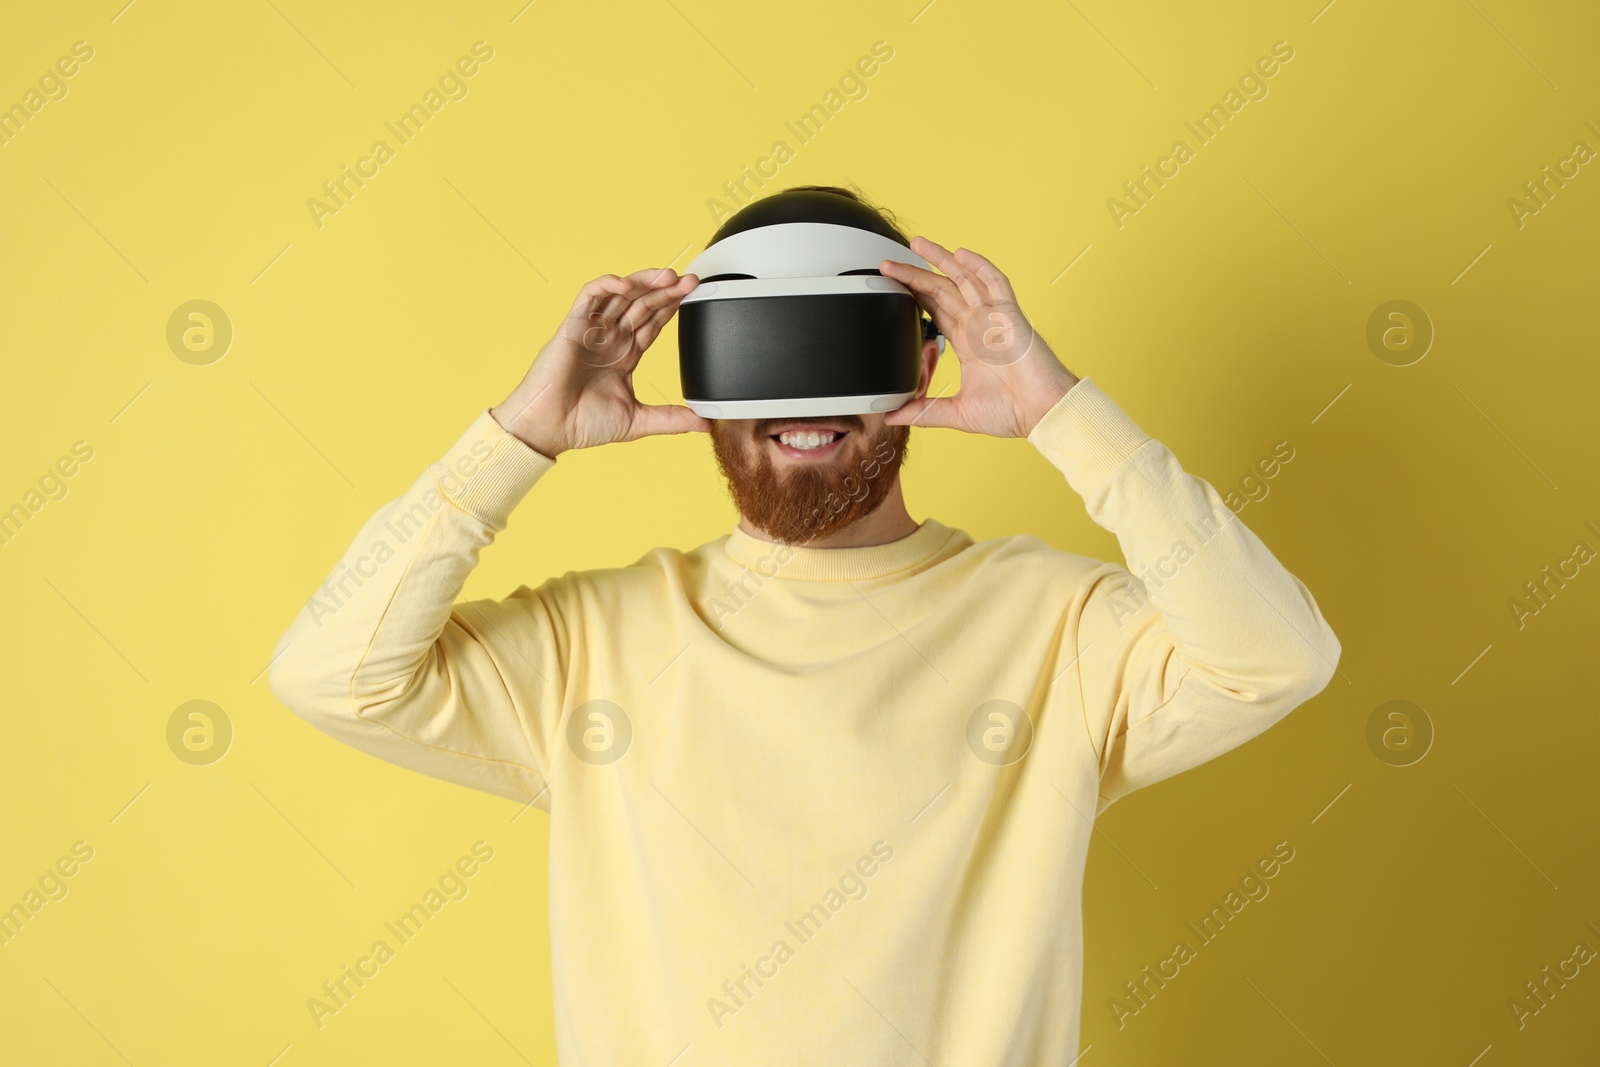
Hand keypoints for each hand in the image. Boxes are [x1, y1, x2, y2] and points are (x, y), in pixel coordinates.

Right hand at [491, 268, 706, 456]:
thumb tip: (705, 424)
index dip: (672, 307)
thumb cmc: (582, 424)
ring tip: (668, 276)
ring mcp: (592, 330)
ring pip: (620, 295)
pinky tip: (626, 283)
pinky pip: (589, 296)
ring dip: (644, 282)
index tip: (693, 296)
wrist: (549, 428)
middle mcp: (609, 339)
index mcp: (624, 356)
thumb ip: (671, 419)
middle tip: (690, 280)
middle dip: (666, 291)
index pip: (652, 323)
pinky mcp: (573, 326)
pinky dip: (607, 284)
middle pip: (641, 304)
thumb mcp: (638, 421)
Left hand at [879, 237, 1078, 436]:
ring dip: (941, 260)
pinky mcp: (1010, 316)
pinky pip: (994, 283)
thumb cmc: (1013, 411)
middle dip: (916, 274)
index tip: (892, 285)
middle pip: (942, 290)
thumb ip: (924, 412)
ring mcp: (994, 317)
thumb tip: (893, 417)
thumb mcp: (957, 413)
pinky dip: (979, 266)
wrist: (1043, 412)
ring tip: (917, 244)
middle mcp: (979, 325)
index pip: (935, 310)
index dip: (914, 295)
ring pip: (964, 279)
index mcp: (968, 343)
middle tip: (889, 263)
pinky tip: (961, 254)